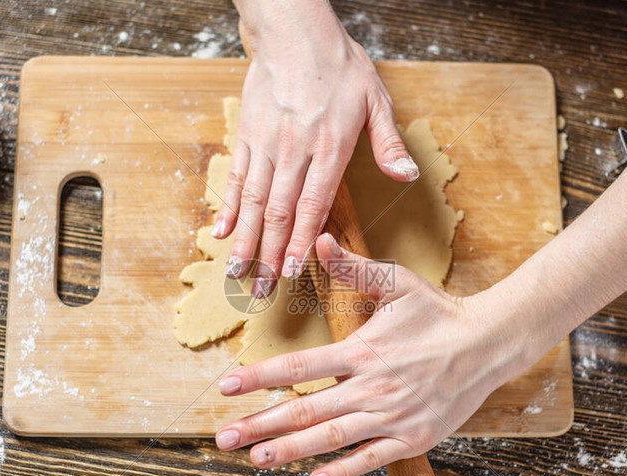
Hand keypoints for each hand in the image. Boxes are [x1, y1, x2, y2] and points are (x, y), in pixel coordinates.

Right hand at [214, 1, 419, 297]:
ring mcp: (266, 145)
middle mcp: (293, 151)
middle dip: (269, 256)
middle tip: (261, 292)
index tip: (293, 274)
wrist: (295, 32)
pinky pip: (235, 177)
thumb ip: (388, 143)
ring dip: (244, 241)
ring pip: (253, 202)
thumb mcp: (376, 99)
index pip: (312, 205)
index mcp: (329, 147)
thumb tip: (407, 177)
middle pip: (278, 213)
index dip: (302, 243)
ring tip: (236, 274)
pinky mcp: (246, 136)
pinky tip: (220, 233)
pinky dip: (227, 207)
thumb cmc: (339, 65)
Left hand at [214, 233, 546, 475]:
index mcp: (362, 349)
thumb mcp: (398, 282)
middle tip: (224, 438)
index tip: (225, 388)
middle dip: (261, 424)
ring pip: (332, 437)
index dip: (259, 377)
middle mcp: (371, 386)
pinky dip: (344, 470)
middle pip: (306, 410)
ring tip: (255, 458)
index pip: (299, 366)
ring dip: (290, 450)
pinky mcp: (413, 438)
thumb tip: (318, 240)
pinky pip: (372, 458)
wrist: (490, 343)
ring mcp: (392, 416)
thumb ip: (353, 268)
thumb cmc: (439, 312)